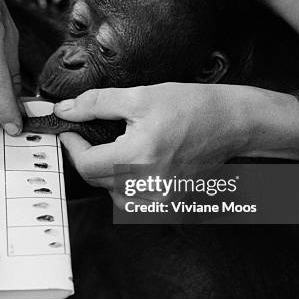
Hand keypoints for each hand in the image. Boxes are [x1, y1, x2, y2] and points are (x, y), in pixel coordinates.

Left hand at [53, 84, 249, 202]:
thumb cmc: (192, 106)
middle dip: (86, 156)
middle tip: (87, 135)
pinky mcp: (169, 201)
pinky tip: (131, 167)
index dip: (71, 145)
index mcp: (138, 157)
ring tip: (112, 150)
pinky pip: (132, 202)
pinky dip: (123, 187)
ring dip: (104, 173)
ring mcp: (159, 196)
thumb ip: (97, 103)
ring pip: (111, 193)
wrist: (232, 122)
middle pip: (96, 179)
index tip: (68, 131)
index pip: (85, 163)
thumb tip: (66, 110)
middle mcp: (148, 183)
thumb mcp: (139, 96)